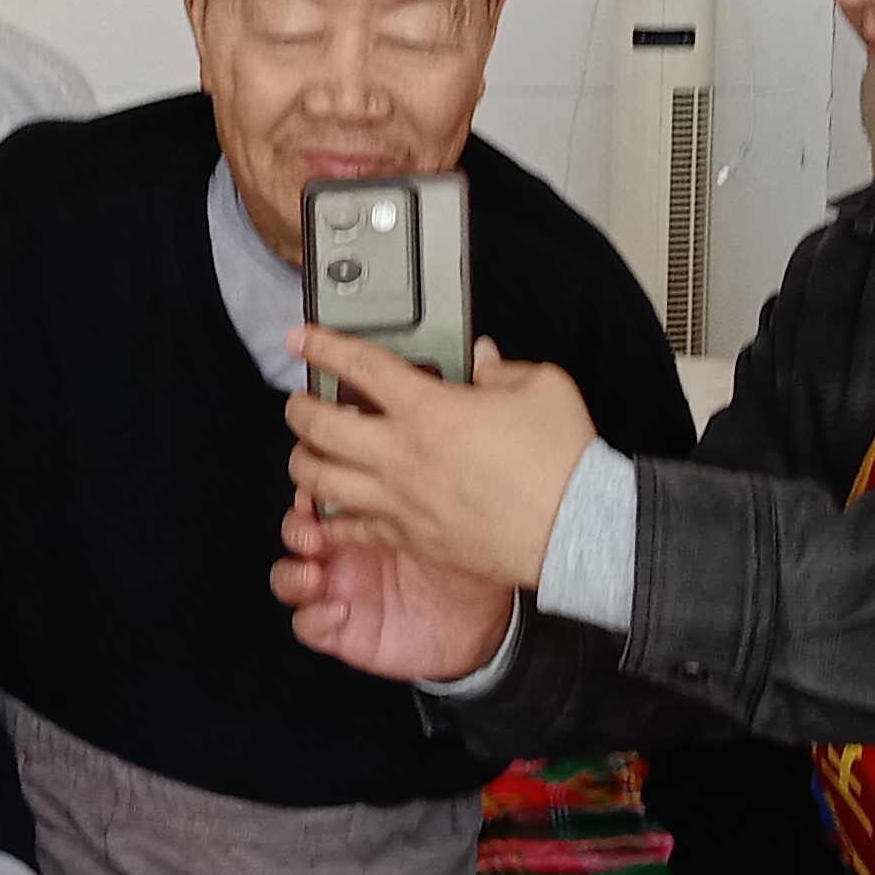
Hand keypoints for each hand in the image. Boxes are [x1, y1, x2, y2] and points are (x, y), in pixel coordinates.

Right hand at [272, 492, 517, 681]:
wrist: (483, 625)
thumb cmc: (465, 569)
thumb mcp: (450, 526)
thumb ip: (425, 496)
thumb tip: (422, 446)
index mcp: (364, 520)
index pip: (323, 492)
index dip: (313, 482)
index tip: (320, 478)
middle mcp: (346, 553)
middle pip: (295, 529)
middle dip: (295, 526)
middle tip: (313, 528)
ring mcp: (340, 591)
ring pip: (287, 577)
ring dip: (293, 572)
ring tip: (315, 572)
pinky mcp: (342, 631)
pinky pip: (307, 625)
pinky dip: (313, 617)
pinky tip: (339, 610)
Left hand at [282, 331, 599, 588]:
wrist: (576, 530)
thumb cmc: (562, 460)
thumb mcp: (540, 387)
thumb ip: (500, 369)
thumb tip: (481, 360)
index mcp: (429, 408)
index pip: (357, 366)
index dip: (321, 345)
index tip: (301, 337)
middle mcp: (401, 454)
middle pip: (318, 425)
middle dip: (298, 408)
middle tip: (300, 401)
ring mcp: (399, 499)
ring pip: (319, 480)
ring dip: (303, 461)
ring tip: (309, 451)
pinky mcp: (409, 537)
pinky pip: (349, 527)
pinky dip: (331, 516)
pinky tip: (331, 506)